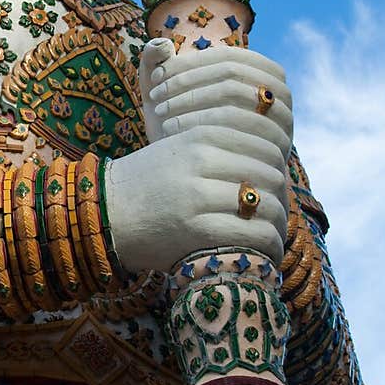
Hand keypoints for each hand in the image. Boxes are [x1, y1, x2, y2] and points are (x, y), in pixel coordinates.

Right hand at [103, 39, 292, 272]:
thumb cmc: (148, 183)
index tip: (276, 182)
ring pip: (267, 205)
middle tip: (276, 211)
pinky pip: (254, 235)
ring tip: (272, 233)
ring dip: (277, 223)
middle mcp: (201, 160)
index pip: (266, 142)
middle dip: (280, 194)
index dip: (280, 163)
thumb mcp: (180, 147)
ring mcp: (197, 195)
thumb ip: (222, 144)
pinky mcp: (196, 230)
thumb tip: (277, 157)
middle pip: (271, 173)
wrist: (103, 214)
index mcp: (200, 135)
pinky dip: (267, 245)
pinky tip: (262, 250)